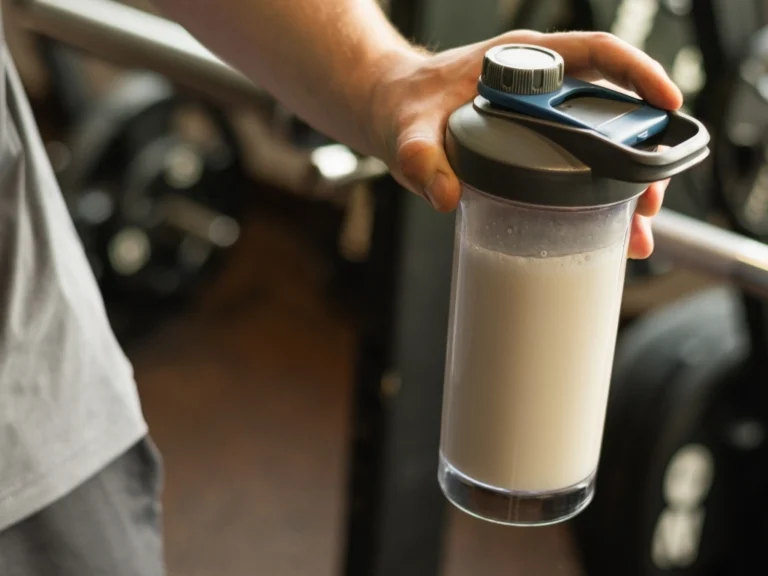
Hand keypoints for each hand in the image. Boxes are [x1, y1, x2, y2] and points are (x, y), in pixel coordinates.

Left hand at [369, 31, 682, 258]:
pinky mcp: (535, 145)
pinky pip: (579, 163)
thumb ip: (420, 158)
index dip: (638, 73)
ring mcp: (540, 116)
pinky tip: (607, 227)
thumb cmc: (404, 108)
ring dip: (625, 183)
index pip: (595, 53)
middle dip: (641, 153)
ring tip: (636, 228)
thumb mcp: (408, 132)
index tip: (667, 101)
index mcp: (520, 63)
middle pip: (612, 108)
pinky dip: (597, 195)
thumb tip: (444, 194)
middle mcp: (540, 86)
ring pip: (601, 142)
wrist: (392, 114)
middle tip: (648, 201)